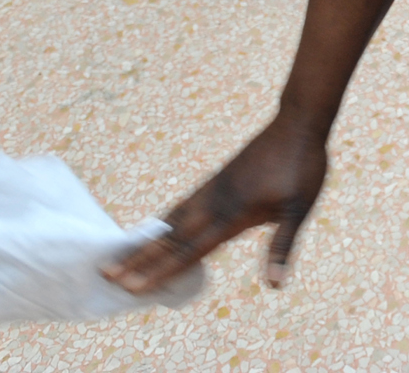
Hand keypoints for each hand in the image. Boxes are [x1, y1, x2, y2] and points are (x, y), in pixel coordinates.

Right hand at [102, 116, 328, 294]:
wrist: (298, 122)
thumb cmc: (303, 167)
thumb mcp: (299, 209)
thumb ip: (282, 246)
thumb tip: (275, 285)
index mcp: (233, 215)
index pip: (189, 251)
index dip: (160, 271)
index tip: (131, 287)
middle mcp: (214, 203)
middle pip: (170, 238)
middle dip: (138, 260)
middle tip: (105, 275)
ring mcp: (213, 189)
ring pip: (171, 221)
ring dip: (145, 242)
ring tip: (119, 256)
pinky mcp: (216, 180)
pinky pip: (182, 205)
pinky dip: (164, 222)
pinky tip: (158, 228)